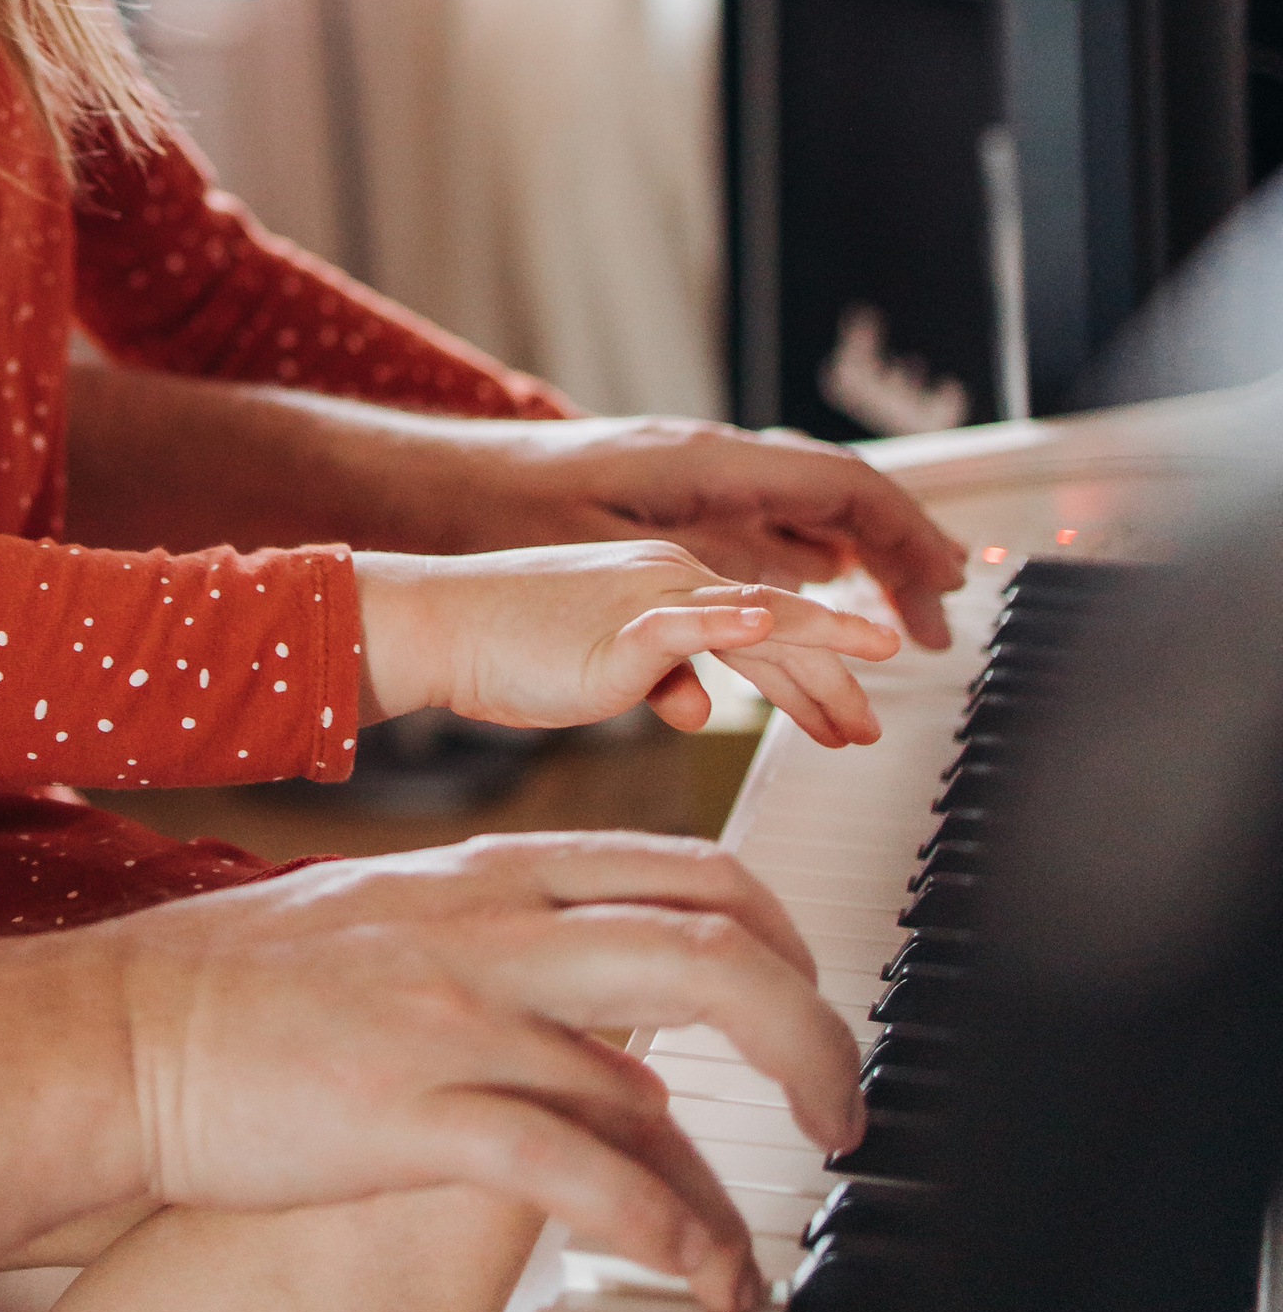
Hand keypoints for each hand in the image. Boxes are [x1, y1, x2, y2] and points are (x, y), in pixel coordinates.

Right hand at [114, 829, 863, 1311]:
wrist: (108, 1036)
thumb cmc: (225, 990)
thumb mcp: (378, 921)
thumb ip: (495, 951)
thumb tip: (602, 1030)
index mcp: (485, 874)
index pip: (688, 868)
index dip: (781, 937)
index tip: (809, 1005)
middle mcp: (489, 928)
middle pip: (715, 944)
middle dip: (812, 1033)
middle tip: (840, 1118)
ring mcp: (454, 1017)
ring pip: (664, 1064)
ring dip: (744, 1164)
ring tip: (765, 1244)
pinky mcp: (414, 1112)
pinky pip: (580, 1172)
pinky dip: (660, 1231)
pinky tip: (690, 1278)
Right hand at [353, 538, 900, 742]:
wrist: (441, 624)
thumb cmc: (507, 646)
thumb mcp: (602, 667)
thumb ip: (658, 679)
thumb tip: (698, 709)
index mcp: (667, 582)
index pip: (763, 623)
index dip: (815, 668)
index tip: (848, 712)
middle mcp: (670, 578)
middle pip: (780, 628)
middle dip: (834, 682)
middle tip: (871, 732)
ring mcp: (649, 598)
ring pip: (759, 622)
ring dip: (818, 665)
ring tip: (863, 698)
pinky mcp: (621, 627)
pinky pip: (688, 623)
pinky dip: (732, 626)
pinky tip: (767, 630)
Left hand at [450, 416, 966, 648]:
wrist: (423, 489)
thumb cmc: (496, 514)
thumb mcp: (597, 557)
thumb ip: (686, 590)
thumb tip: (774, 616)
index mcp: (707, 465)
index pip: (842, 487)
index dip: (906, 534)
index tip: (948, 585)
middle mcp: (709, 466)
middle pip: (834, 502)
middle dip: (894, 560)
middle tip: (934, 628)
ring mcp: (688, 483)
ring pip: (797, 517)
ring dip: (849, 570)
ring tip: (890, 627)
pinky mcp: (662, 507)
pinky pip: (754, 530)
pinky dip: (798, 567)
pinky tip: (811, 602)